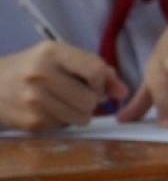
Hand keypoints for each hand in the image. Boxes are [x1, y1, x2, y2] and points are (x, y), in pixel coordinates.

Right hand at [0, 42, 127, 131]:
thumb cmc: (31, 68)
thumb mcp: (60, 57)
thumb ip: (96, 69)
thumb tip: (123, 92)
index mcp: (51, 52)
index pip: (95, 70)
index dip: (103, 82)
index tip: (96, 84)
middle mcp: (40, 74)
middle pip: (91, 99)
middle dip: (91, 100)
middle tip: (78, 96)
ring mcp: (33, 101)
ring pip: (82, 118)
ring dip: (79, 114)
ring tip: (63, 103)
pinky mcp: (30, 123)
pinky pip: (65, 127)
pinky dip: (62, 121)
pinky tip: (48, 110)